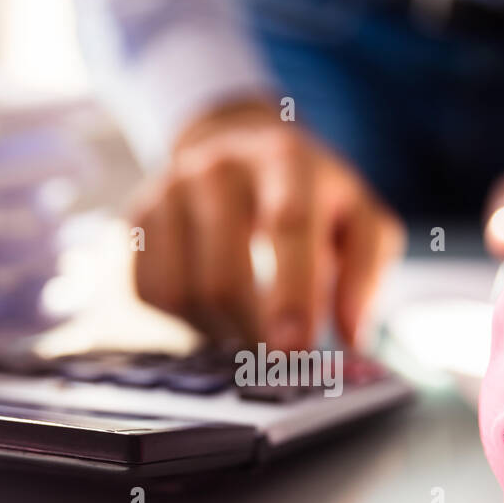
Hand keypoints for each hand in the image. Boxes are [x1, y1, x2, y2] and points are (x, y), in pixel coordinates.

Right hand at [129, 99, 402, 349]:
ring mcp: (168, 191)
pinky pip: (151, 293)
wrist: (232, 144)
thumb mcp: (358, 217)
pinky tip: (214, 308)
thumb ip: (366, 272)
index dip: (291, 295)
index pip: (287, 226)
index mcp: (284, 160)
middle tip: (277, 358)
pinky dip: (185, 319)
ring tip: (249, 327)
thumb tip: (352, 336)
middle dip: (252, 332)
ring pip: (183, 294)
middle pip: (223, 276)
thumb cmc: (307, 194)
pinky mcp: (137, 219)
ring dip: (220, 331)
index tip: (295, 351)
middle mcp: (219, 168)